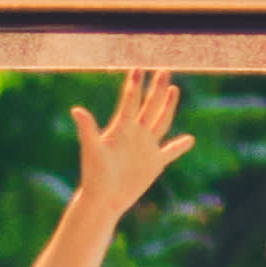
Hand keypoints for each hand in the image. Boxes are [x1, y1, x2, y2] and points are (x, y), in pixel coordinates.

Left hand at [61, 67, 189, 224]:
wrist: (103, 198)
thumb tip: (76, 110)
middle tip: (164, 69)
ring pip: (161, 121)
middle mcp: (135, 133)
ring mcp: (146, 147)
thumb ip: (87, 129)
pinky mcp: (154, 163)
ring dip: (168, 106)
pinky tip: (190, 139)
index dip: (134, 85)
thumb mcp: (92, 149)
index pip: (130, 101)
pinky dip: (180, 146)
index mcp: (121, 128)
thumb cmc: (94, 174)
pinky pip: (170, 152)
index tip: (138, 68)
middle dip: (156, 89)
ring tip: (173, 89)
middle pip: (149, 106)